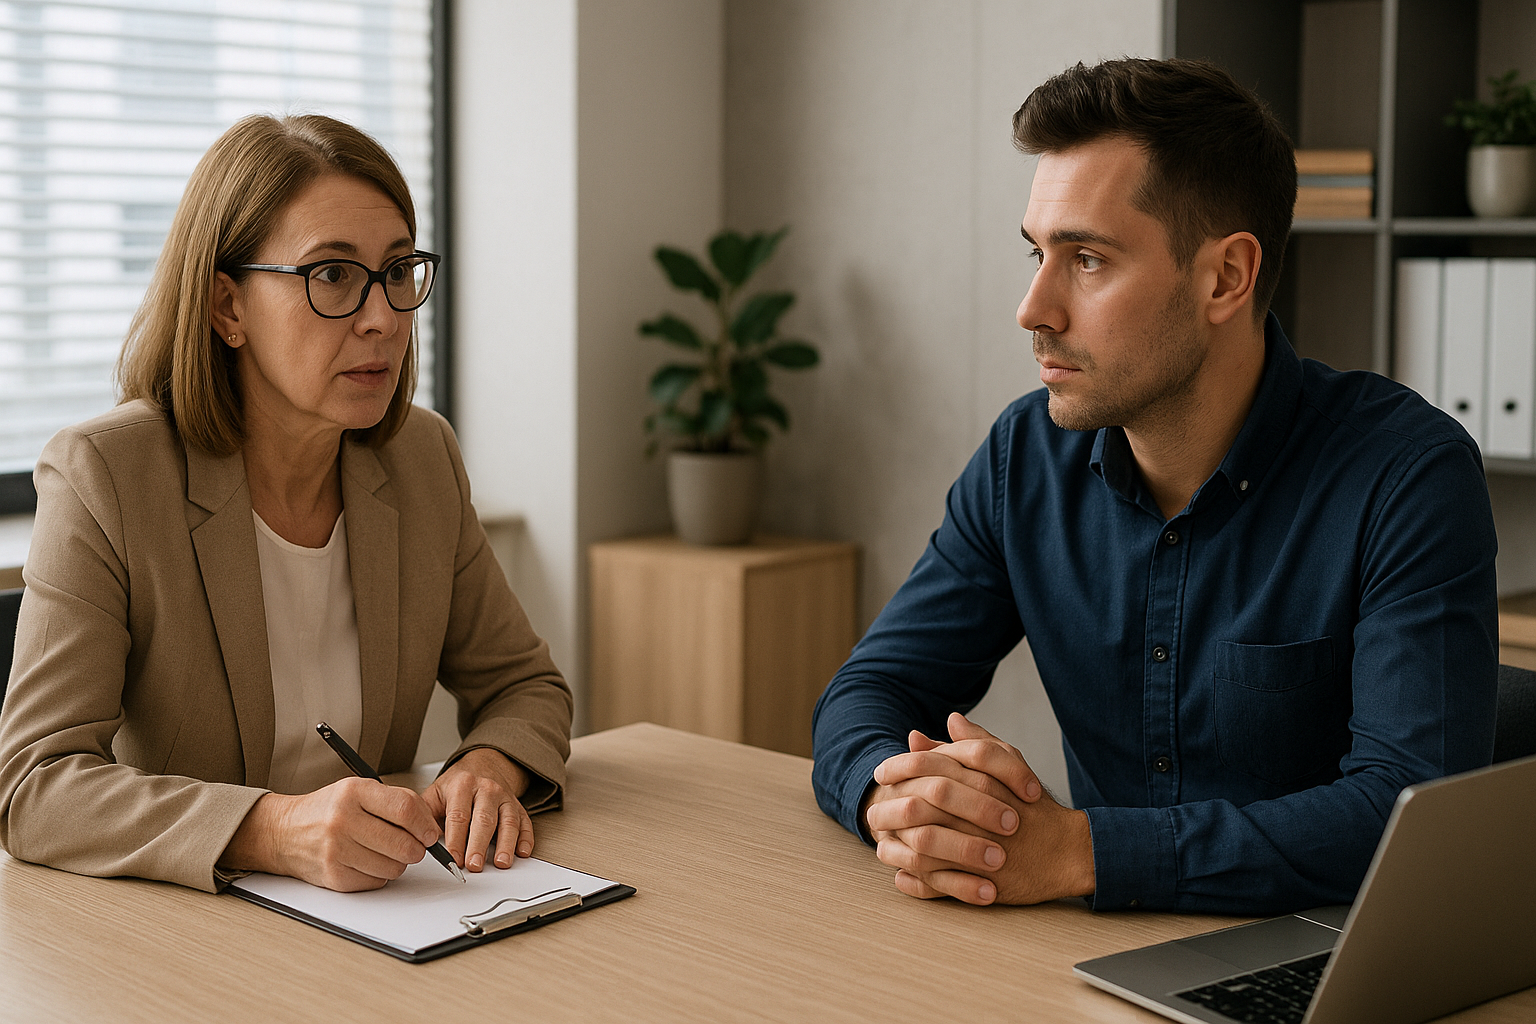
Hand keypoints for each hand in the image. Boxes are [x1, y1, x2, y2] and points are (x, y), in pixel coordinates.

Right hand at [221, 778, 441, 891]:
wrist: (284, 832)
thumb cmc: (328, 810)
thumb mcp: (359, 790)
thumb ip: (396, 801)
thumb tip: (429, 827)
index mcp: (354, 792)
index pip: (405, 809)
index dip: (425, 824)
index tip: (430, 833)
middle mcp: (343, 820)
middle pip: (403, 844)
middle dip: (417, 849)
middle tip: (414, 845)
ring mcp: (336, 851)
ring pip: (393, 868)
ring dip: (397, 863)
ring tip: (384, 851)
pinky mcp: (334, 876)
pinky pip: (376, 882)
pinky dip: (379, 875)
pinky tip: (366, 861)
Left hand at [420, 747, 533, 871]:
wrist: (483, 765)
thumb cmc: (457, 785)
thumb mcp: (436, 792)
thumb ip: (425, 815)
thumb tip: (419, 840)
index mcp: (463, 785)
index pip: (459, 815)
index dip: (456, 839)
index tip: (453, 858)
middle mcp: (487, 789)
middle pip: (484, 820)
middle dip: (479, 845)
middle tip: (474, 865)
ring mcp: (505, 797)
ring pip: (508, 822)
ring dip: (505, 844)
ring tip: (501, 862)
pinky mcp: (518, 806)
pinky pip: (525, 822)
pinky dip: (526, 838)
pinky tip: (522, 851)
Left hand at [865, 713, 1094, 905]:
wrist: (1066, 851)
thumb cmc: (1034, 806)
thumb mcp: (1009, 766)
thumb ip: (975, 744)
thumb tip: (945, 721)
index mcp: (982, 780)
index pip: (930, 765)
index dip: (900, 766)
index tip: (880, 771)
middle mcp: (979, 813)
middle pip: (921, 804)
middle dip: (892, 806)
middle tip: (873, 810)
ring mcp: (980, 849)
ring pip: (924, 845)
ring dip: (898, 845)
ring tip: (882, 843)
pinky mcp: (982, 882)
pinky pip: (938, 883)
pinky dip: (915, 881)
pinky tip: (901, 874)